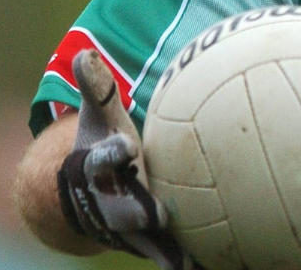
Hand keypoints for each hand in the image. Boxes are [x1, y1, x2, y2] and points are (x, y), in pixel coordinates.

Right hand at [56, 50, 200, 269]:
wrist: (86, 196)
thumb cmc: (101, 146)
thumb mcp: (97, 117)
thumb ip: (96, 88)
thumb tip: (84, 52)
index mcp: (101, 168)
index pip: (103, 159)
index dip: (112, 154)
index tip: (126, 147)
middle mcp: (113, 200)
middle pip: (124, 208)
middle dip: (138, 211)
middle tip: (158, 212)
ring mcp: (130, 226)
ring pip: (148, 241)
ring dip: (167, 251)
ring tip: (187, 263)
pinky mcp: (149, 243)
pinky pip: (171, 254)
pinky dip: (190, 263)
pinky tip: (216, 267)